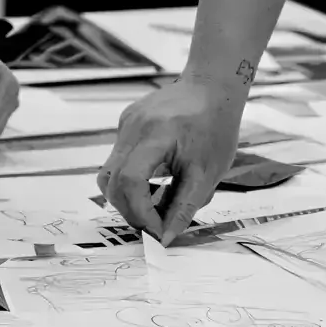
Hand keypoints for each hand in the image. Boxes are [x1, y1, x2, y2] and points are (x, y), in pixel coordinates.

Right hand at [99, 78, 241, 241]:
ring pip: (109, 173)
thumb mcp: (207, 173)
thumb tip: (164, 238)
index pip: (130, 181)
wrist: (212, 88)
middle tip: (155, 224)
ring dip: (127, 197)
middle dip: (129, 210)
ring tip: (153, 205)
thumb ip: (184, 207)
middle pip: (111, 181)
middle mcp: (133, 127)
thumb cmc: (216, 127)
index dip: (139, 212)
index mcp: (156, 135)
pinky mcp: (125, 124)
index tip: (158, 231)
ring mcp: (125, 123)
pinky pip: (119, 159)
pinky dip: (132, 178)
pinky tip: (156, 178)